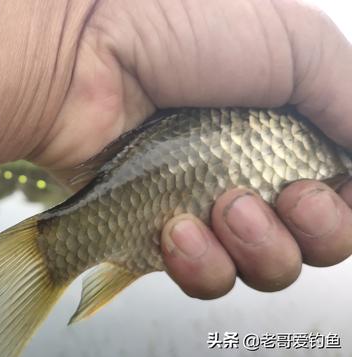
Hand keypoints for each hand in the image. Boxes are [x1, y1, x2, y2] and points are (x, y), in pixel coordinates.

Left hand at [0, 0, 351, 297]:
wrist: (80, 56)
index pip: (341, 193)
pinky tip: (177, 229)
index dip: (344, 209)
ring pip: (261, 268)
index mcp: (286, 126)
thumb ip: (350, 100)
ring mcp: (201, 202)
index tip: (320, 190)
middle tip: (286, 200)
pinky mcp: (155, 231)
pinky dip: (201, 264)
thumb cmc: (178, 31)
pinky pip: (201, 277)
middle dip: (314, 234)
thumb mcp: (294, 44)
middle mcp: (249, 168)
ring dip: (259, 250)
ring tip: (222, 208)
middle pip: (312, 240)